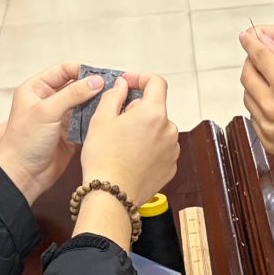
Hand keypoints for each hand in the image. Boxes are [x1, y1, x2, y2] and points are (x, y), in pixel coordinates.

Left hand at [0, 63, 104, 203]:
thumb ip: (72, 94)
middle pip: (77, 85)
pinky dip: (96, 120)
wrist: (23, 175)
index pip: (64, 70)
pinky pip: (87, 122)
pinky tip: (108, 118)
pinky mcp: (69, 134)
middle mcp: (49, 101)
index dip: (83, 70)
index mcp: (37, 89)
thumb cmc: (24, 142)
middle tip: (114, 87)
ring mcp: (60, 117)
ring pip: (84, 104)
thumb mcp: (46, 111)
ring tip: (115, 101)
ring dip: (97, 103)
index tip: (101, 75)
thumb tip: (96, 81)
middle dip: (94, 86)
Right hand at [80, 74, 178, 206]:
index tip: (129, 83)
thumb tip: (122, 85)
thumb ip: (114, 95)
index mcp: (154, 113)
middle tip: (116, 121)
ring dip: (144, 130)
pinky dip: (149, 148)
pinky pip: (161, 148)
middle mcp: (169, 129)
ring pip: (158, 129)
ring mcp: (172, 149)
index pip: (157, 83)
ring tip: (122, 144)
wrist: (111, 195)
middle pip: (155, 108)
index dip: (141, 78)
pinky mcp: (171, 166)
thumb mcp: (101, 119)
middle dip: (137, 110)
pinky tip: (131, 157)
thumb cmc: (104, 159)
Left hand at [241, 32, 273, 167]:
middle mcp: (271, 107)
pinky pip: (254, 118)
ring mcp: (268, 127)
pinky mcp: (268, 142)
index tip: (246, 38)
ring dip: (254, 86)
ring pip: (247, 98)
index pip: (258, 57)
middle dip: (250, 64)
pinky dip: (259, 107)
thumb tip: (264, 42)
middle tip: (259, 60)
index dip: (251, 44)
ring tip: (270, 83)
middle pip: (247, 77)